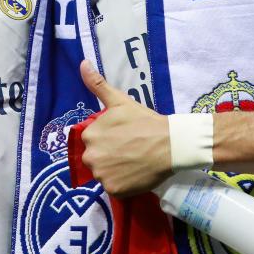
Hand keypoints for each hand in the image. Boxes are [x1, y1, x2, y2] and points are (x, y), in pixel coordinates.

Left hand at [78, 61, 171, 196]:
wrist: (170, 144)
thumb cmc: (145, 121)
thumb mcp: (119, 101)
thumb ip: (97, 84)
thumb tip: (82, 62)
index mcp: (89, 135)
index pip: (92, 141)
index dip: (107, 140)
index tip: (123, 138)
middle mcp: (90, 156)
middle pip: (95, 159)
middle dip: (108, 156)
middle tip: (128, 151)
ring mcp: (101, 175)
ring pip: (104, 174)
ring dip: (114, 170)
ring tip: (133, 162)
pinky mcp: (114, 190)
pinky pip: (114, 188)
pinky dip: (122, 184)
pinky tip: (134, 174)